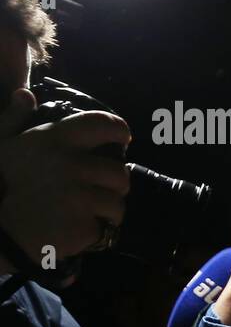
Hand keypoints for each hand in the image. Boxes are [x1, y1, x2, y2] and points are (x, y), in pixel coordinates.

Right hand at [0, 88, 130, 267]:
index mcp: (55, 141)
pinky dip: (98, 229)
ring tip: (90, 210)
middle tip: (102, 188)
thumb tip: (25, 94)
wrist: (0, 232)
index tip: (123, 139)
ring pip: (118, 201)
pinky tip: (78, 226)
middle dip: (115, 183)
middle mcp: (72, 164)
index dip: (119, 130)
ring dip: (109, 208)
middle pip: (119, 171)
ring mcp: (81, 196)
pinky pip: (107, 226)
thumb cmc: (2, 185)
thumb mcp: (3, 146)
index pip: (102, 124)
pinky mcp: (85, 224)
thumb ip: (15, 118)